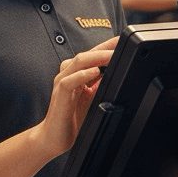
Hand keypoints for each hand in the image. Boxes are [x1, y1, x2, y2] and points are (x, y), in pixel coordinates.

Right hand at [39, 36, 118, 158]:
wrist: (54, 137)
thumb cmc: (73, 118)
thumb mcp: (94, 98)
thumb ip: (103, 84)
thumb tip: (120, 73)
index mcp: (75, 73)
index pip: (92, 55)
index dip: (107, 45)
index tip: (123, 39)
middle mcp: (67, 75)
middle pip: (85, 54)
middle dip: (104, 48)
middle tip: (121, 43)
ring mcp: (62, 84)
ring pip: (77, 63)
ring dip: (96, 58)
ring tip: (112, 55)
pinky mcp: (60, 96)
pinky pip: (69, 81)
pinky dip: (82, 75)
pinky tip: (95, 72)